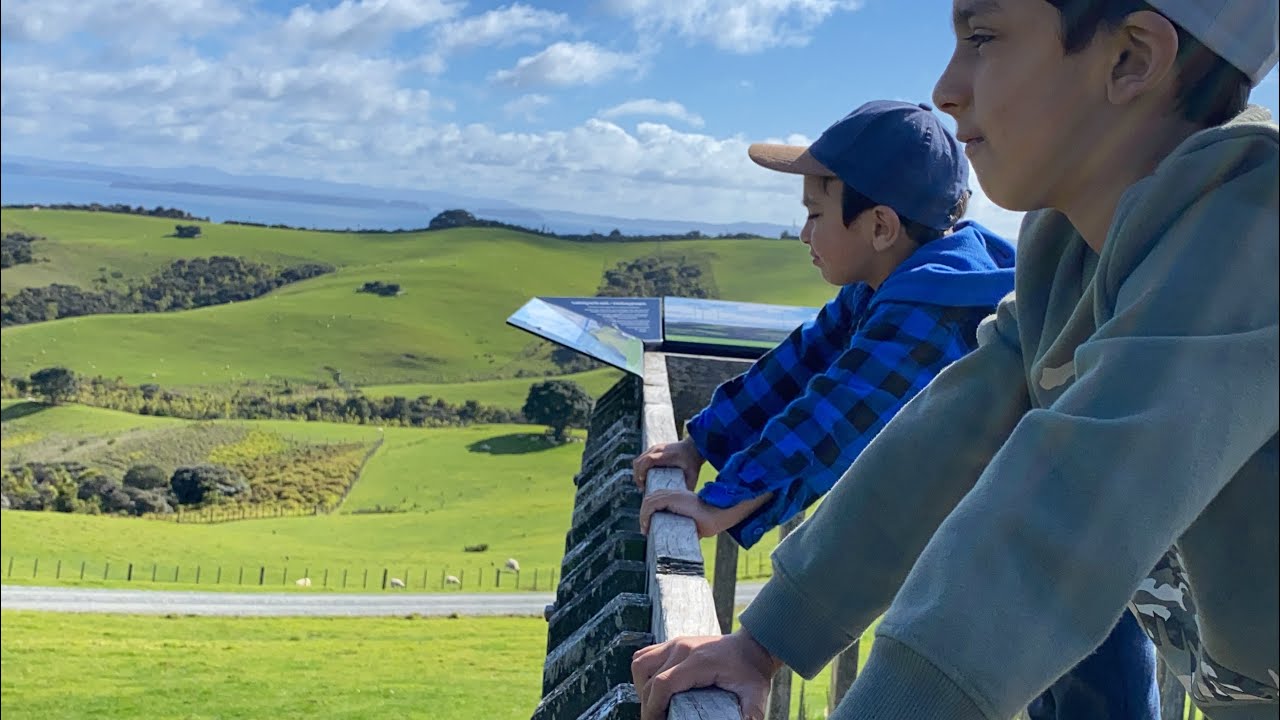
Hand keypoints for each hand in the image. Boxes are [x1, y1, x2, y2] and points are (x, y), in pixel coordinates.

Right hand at [631, 631, 780, 719]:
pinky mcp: (672, 643)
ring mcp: (675, 643)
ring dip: (642, 687)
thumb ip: (751, 712)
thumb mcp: (755, 694)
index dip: (653, 708)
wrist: (752, 646)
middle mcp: (682, 648)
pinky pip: (645, 656)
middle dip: (648, 706)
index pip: (663, 684)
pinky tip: (655, 689)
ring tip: (654, 705)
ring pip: (640, 664)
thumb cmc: (752, 672)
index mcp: (698, 661)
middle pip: (648, 679)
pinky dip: (644, 674)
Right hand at [633, 436, 704, 490]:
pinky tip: (645, 478)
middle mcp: (659, 450)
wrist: (694, 447)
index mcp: (668, 456)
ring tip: (643, 484)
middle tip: (642, 488)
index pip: (649, 460)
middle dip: (637, 475)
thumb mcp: (693, 476)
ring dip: (637, 473)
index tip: (643, 484)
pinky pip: (641, 459)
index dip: (642, 471)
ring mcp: (655, 448)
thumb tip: (682, 501)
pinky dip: (640, 469)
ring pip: (638, 460)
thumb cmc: (693, 463)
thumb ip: (688, 487)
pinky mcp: (653, 449)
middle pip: (639, 461)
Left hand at [640, 488, 732, 537]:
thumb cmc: (710, 521)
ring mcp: (673, 494)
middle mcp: (674, 493)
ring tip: (645, 530)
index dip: (650, 511)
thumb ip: (683, 527)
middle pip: (651, 499)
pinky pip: (651, 504)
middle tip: (645, 530)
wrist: (719, 514)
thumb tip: (678, 541)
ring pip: (649, 501)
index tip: (649, 526)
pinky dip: (645, 515)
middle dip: (644, 514)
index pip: (658, 499)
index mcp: (679, 497)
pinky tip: (646, 526)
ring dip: (644, 516)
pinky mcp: (672, 498)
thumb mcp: (693, 524)